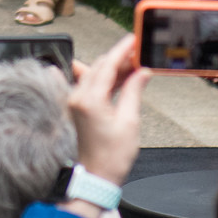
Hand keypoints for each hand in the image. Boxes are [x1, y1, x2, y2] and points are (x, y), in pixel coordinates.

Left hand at [65, 35, 148, 188]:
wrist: (97, 177)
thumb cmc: (112, 156)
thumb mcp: (129, 121)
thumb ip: (134, 91)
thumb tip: (142, 72)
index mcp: (90, 99)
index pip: (108, 64)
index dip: (123, 50)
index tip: (135, 40)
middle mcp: (78, 97)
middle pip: (100, 67)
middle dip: (120, 59)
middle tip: (140, 55)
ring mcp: (75, 102)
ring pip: (94, 74)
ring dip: (113, 69)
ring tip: (135, 67)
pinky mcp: (78, 108)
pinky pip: (88, 84)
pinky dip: (104, 78)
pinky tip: (116, 75)